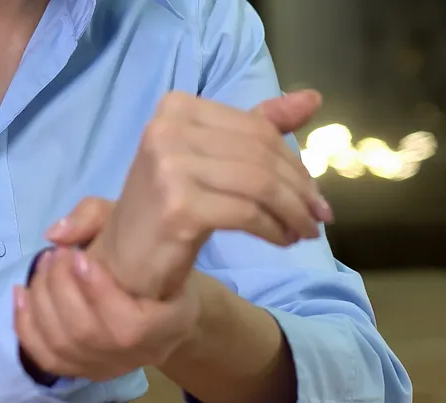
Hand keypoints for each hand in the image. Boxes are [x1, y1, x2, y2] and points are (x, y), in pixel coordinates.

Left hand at [14, 199, 199, 380]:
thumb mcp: (141, 229)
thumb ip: (100, 218)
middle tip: (56, 255)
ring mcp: (108, 367)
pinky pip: (46, 357)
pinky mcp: (84, 371)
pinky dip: (26, 324)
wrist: (164, 307)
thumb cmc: (153, 263)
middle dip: (60, 288)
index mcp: (168, 327)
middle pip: (86, 333)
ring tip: (43, 266)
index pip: (129, 325)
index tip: (79, 255)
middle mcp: (139, 355)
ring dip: (41, 301)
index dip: (98, 292)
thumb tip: (57, 234)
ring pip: (62, 344)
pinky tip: (23, 294)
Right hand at [86, 89, 328, 299]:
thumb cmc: (170, 206)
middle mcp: (168, 129)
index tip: (314, 194)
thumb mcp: (213, 158)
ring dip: (293, 212)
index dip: (295, 163)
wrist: (125, 260)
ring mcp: (169, 167)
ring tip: (304, 232)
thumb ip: (256, 127)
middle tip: (319, 217)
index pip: (257, 129)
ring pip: (260, 184)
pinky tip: (281, 241)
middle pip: (261, 156)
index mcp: (178, 107)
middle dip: (300, 190)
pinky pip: (247, 213)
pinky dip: (273, 229)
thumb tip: (312, 99)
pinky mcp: (178, 206)